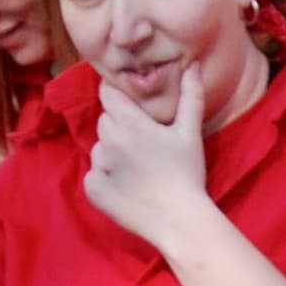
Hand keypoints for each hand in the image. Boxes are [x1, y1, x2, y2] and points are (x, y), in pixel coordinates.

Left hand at [81, 66, 215, 249]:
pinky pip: (93, 174)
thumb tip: (192, 65)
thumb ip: (191, 96)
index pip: (109, 94)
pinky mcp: (93, 190)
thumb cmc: (187, 174)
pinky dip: (105, 176)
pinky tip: (126, 185)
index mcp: (130, 123)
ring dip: (112, 151)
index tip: (130, 105)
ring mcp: (99, 167)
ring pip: (99, 147)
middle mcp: (109, 141)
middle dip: (119, 125)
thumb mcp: (190, 132)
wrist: (179, 219)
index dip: (118, 96)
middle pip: (105, 120)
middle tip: (143, 141)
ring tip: (137, 167)